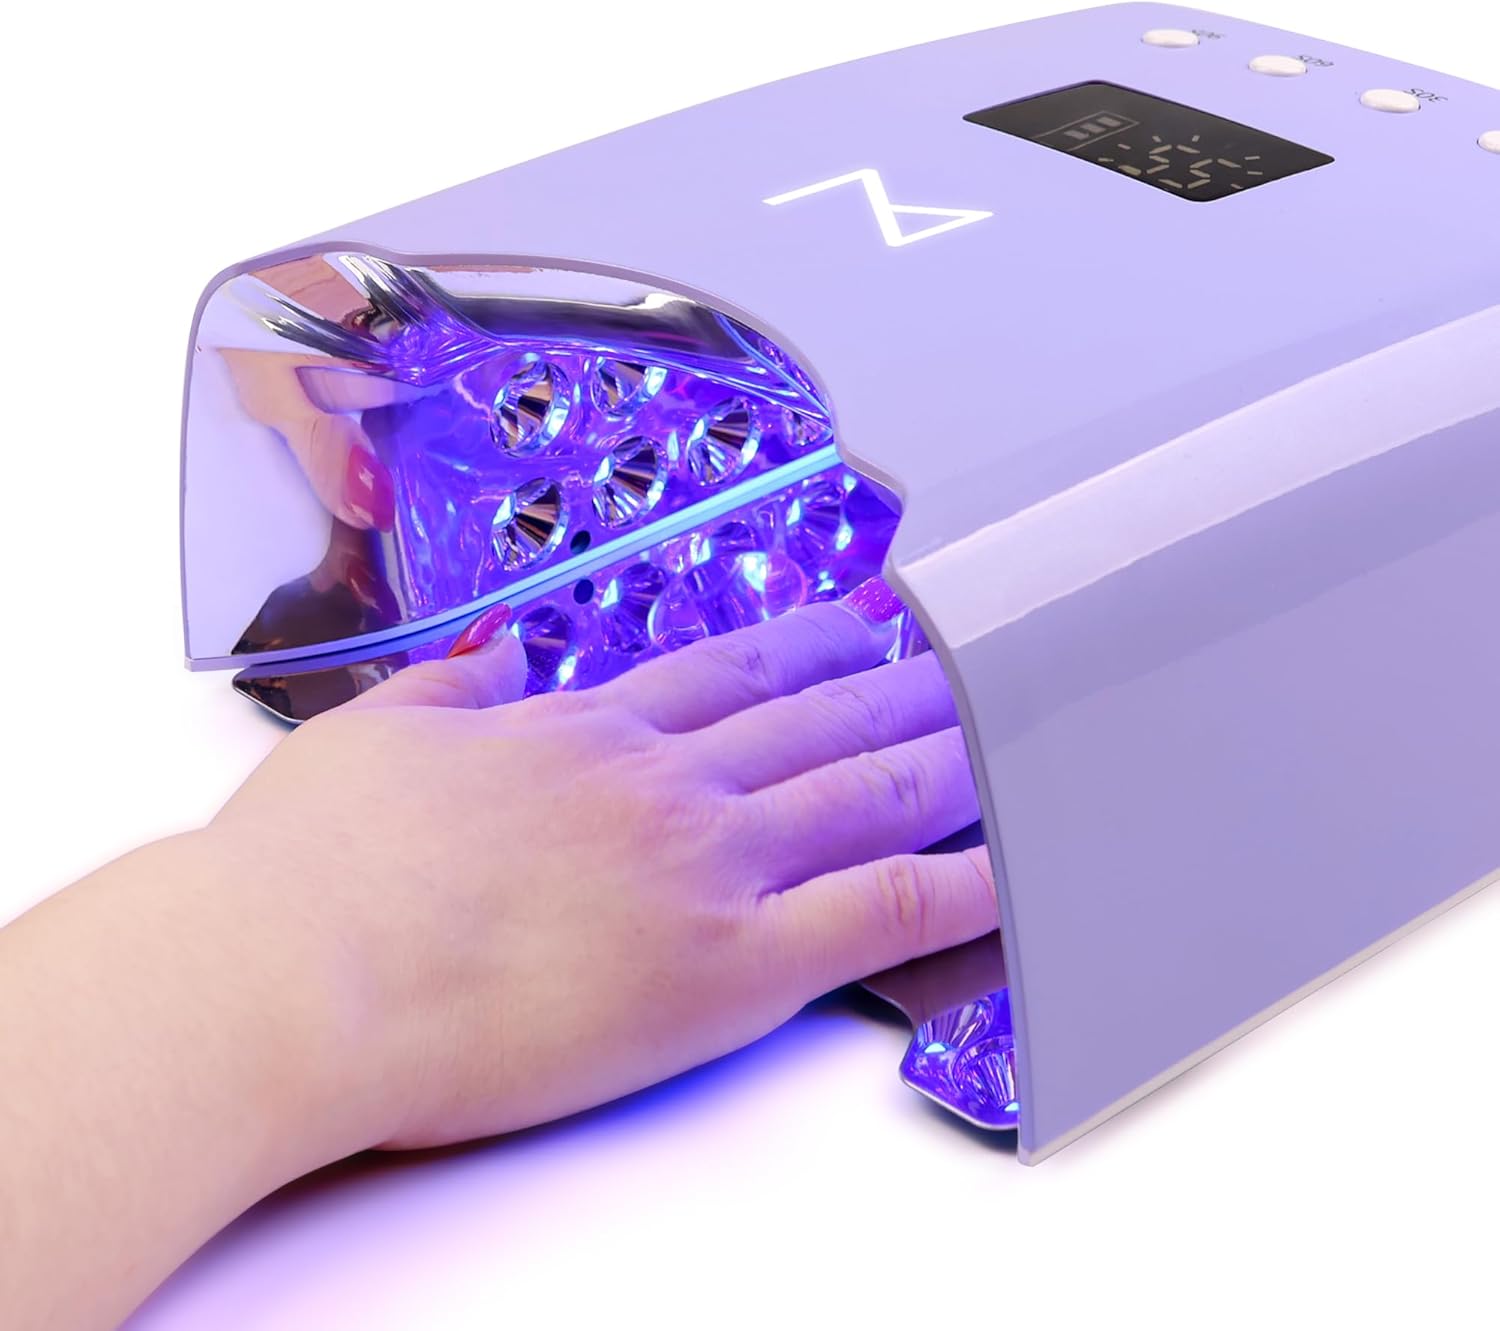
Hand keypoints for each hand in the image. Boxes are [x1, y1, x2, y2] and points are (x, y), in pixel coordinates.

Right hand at [211, 583, 997, 1149]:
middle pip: (818, 709)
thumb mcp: (373, 739)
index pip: (726, 670)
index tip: (854, 616)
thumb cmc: (312, 871)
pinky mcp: (731, 962)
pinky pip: (879, 907)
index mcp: (580, 730)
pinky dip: (959, 883)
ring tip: (1011, 723)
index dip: (807, 638)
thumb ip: (449, 691)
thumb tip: (489, 657)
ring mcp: (708, 861)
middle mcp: (662, 779)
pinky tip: (1009, 863)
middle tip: (967, 646)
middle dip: (902, 675)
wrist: (295, 970)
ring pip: (866, 784)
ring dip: (948, 750)